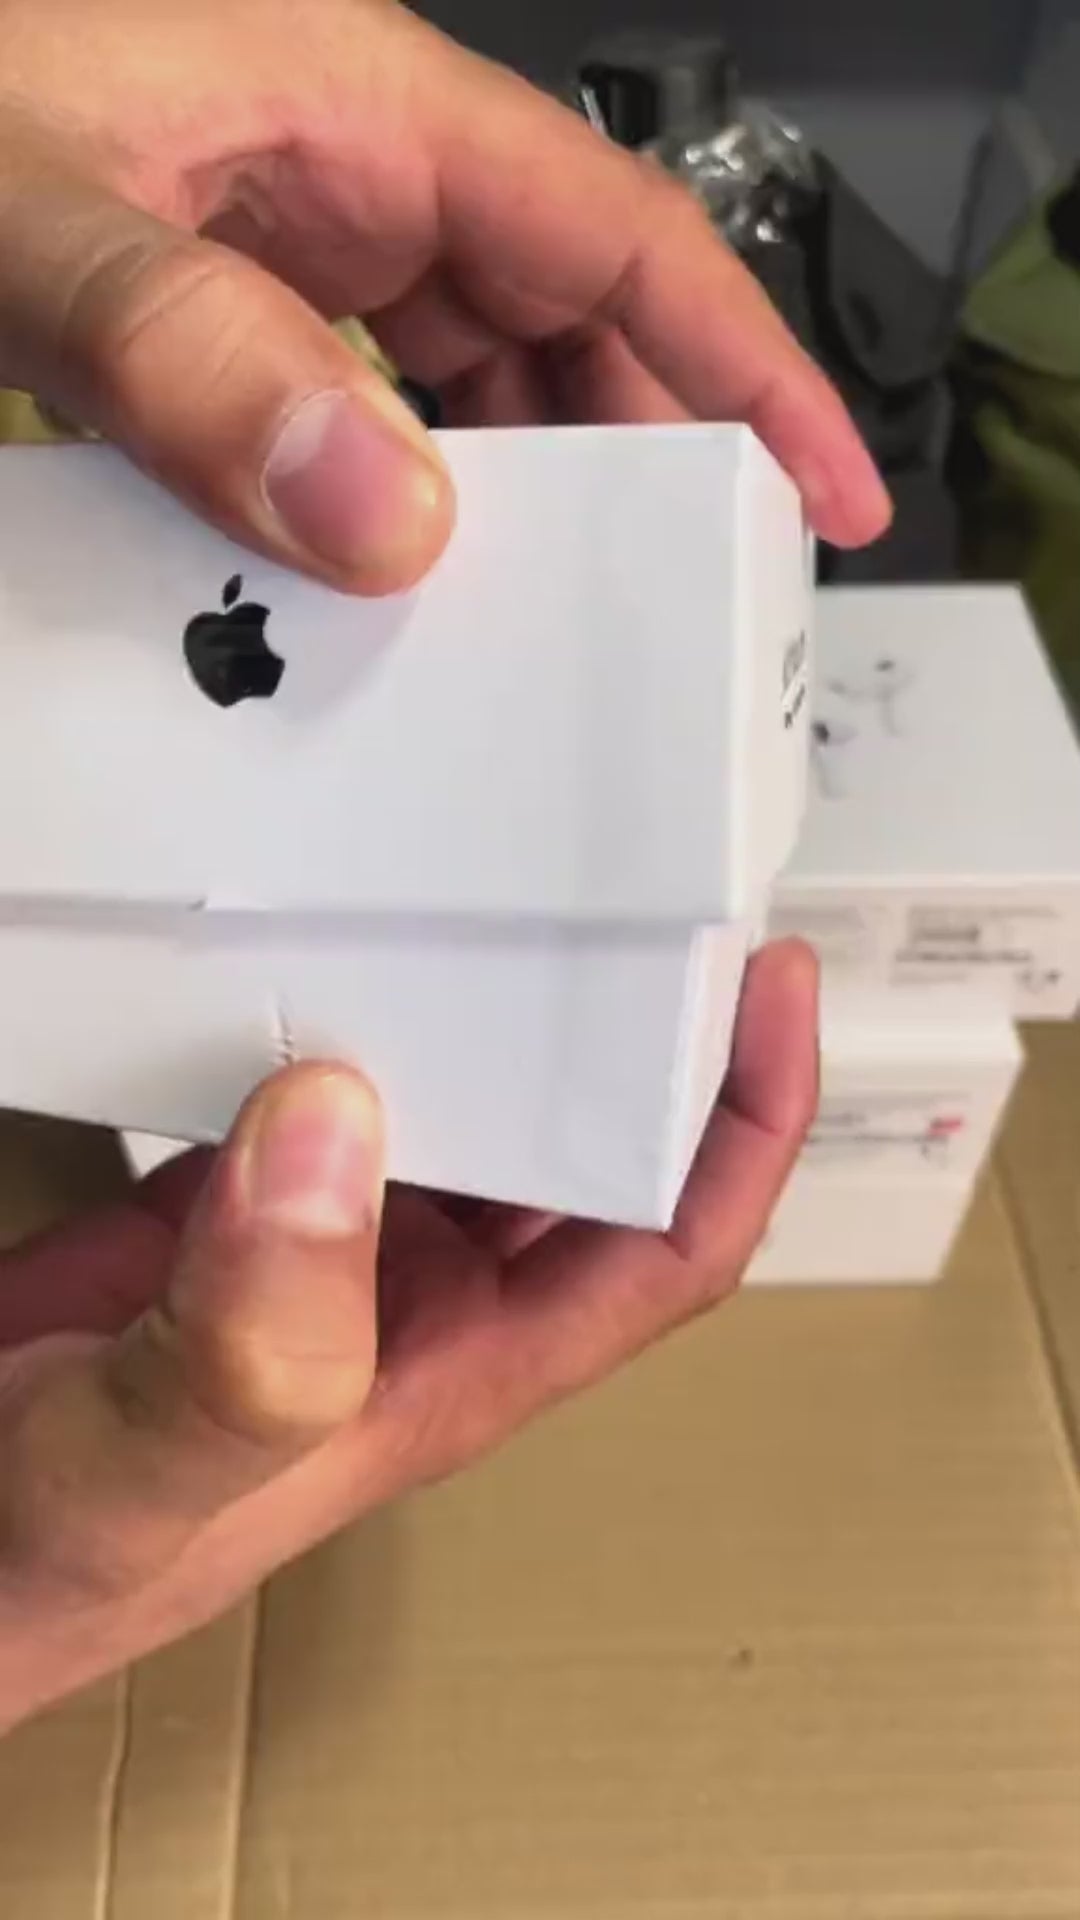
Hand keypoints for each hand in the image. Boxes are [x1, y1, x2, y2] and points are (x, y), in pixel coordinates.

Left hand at [0, 0, 887, 591]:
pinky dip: (408, 494)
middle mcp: (350, 170)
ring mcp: (297, 238)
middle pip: (571, 320)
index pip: (619, 235)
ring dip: (527, 493)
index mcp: (358, 107)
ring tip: (557, 618)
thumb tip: (383, 512)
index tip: (824, 487)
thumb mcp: (32, 215)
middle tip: (681, 605)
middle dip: (647, 457)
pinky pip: (375, 403)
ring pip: (479, 375)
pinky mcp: (238, 301)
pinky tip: (398, 576)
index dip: (748, 365)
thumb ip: (188, 352)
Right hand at [0, 943, 815, 1728]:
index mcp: (456, 1366)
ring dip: (510, 1019)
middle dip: (641, 1036)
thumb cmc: (43, 1566)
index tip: (766, 988)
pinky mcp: (234, 1199)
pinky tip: (356, 948)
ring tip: (532, 893)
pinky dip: (360, 1017)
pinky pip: (336, 1087)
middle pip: (588, 1152)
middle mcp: (415, 1297)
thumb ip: (254, 1340)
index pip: (665, 1244)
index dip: (743, 1126)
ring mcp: (328, 1241)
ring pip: (472, 1107)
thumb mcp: (155, 1465)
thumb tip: (337, 1133)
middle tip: (653, 890)